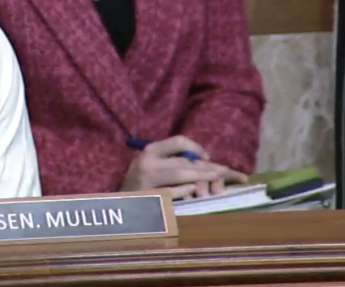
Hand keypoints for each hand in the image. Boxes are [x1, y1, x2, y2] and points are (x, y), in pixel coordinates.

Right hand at [119, 135, 245, 198]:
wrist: (118, 204)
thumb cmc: (139, 184)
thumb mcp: (150, 165)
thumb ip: (170, 160)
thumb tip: (203, 158)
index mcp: (149, 151)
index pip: (178, 141)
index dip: (196, 147)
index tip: (208, 156)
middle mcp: (147, 161)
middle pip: (183, 160)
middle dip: (207, 166)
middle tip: (225, 171)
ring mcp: (146, 179)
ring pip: (179, 174)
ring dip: (201, 176)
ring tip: (218, 179)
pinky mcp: (147, 195)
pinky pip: (170, 191)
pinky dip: (185, 191)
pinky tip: (197, 192)